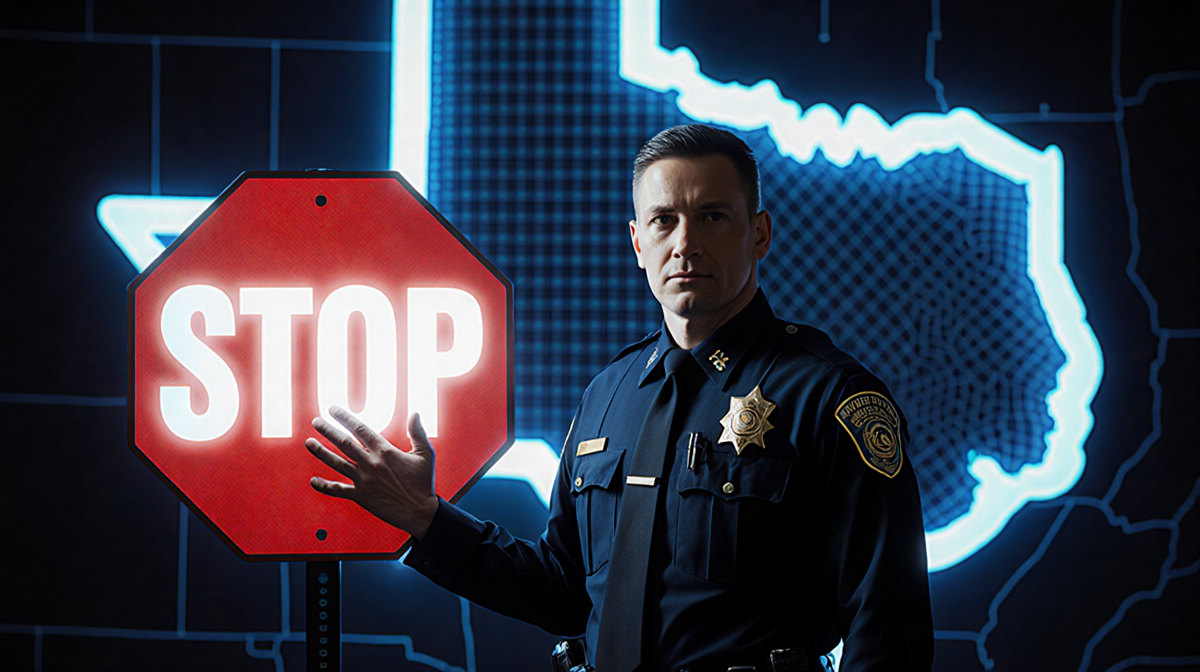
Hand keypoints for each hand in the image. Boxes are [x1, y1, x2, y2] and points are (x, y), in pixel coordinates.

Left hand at [305, 407, 438, 538]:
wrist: (419, 511)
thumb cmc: (423, 482)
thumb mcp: (425, 454)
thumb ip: (418, 432)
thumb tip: (415, 413)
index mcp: (385, 451)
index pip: (360, 429)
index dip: (345, 418)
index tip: (333, 410)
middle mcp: (371, 463)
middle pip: (344, 443)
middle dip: (327, 430)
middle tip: (316, 422)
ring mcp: (364, 480)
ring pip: (337, 463)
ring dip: (321, 452)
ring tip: (308, 442)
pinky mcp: (361, 496)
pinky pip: (339, 490)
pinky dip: (324, 486)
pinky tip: (313, 481)